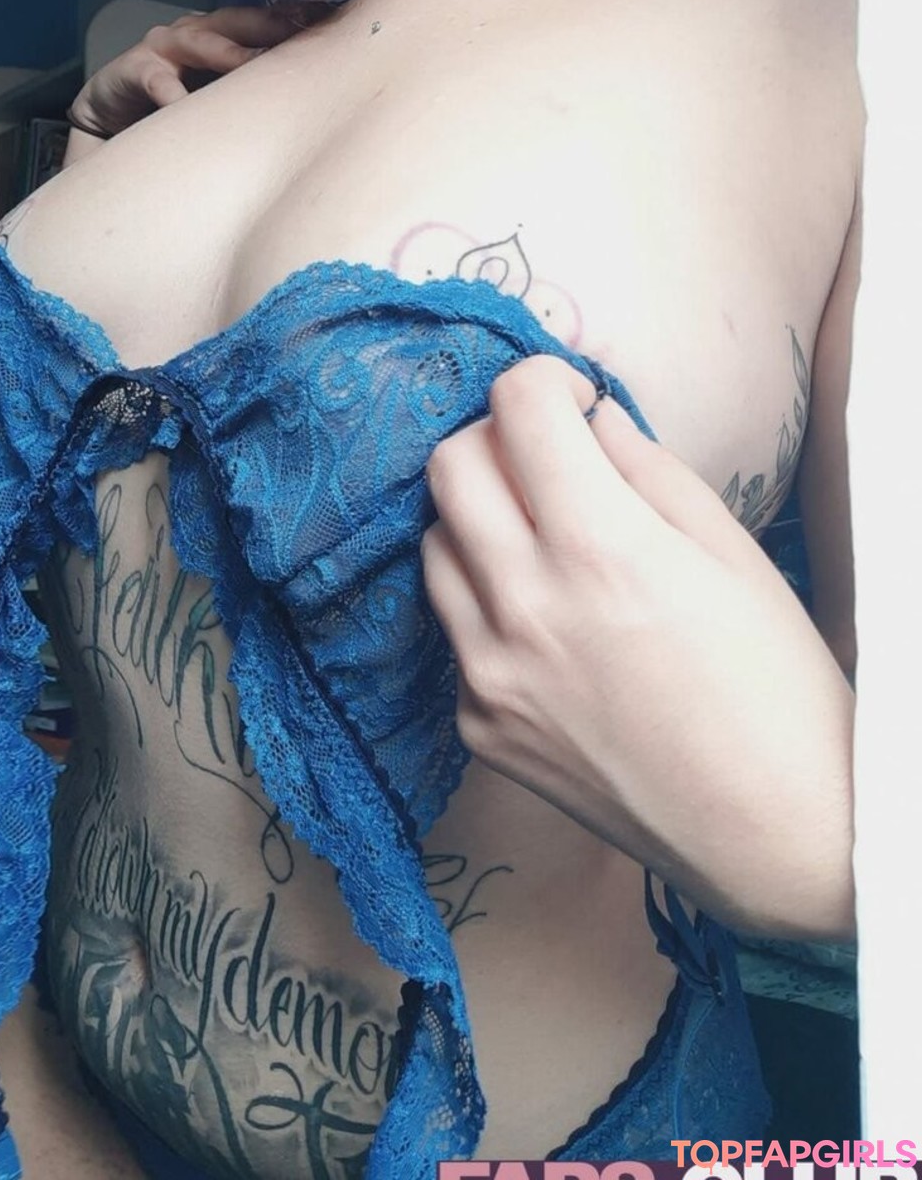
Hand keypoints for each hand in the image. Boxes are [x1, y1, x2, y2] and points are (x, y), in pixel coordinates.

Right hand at [67, 5, 322, 138]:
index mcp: (221, 36)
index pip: (262, 24)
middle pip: (236, 23)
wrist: (112, 119)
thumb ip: (252, 91)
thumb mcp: (219, 99)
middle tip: (304, 33)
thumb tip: (310, 103)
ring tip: (250, 64)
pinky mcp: (133, 69)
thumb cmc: (177, 109)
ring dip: (226, 53)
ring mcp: (162, 48)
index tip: (333, 25)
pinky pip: (156, 80)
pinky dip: (171, 92)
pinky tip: (184, 104)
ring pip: (199, 42)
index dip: (293, 22)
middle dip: (269, 26)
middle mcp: (194, 33)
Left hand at [422, 355, 853, 937]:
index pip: (517, 407)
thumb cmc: (778, 687)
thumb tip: (589, 418)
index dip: (545, 380)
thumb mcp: (729, 553)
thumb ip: (645, 469)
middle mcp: (522, 605)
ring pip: (434, 546)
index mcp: (598, 547)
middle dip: (494, 436)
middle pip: (448, 466)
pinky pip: (454, 633)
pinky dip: (487, 606)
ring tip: (540, 540)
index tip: (571, 399)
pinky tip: (546, 629)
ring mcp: (487, 673)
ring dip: (477, 519)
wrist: (771, 832)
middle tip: (543, 457)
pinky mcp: (476, 726)